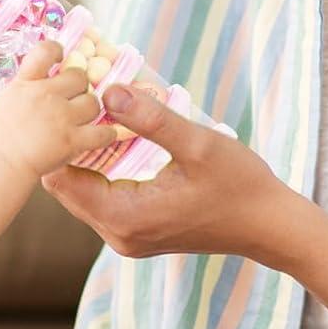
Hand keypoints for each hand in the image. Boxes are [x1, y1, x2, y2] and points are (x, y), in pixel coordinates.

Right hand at [0, 41, 108, 179]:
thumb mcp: (7, 101)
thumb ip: (27, 88)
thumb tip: (43, 79)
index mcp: (25, 83)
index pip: (46, 51)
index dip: (57, 51)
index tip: (60, 58)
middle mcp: (45, 94)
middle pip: (79, 77)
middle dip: (79, 88)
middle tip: (74, 101)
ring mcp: (60, 117)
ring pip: (93, 103)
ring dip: (90, 111)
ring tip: (84, 121)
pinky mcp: (72, 140)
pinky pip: (102, 133)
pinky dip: (106, 135)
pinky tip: (102, 137)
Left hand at [43, 84, 300, 261]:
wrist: (268, 226)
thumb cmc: (240, 186)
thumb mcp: (198, 145)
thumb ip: (151, 120)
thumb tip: (109, 90)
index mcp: (126, 216)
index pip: (62, 180)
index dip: (58, 141)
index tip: (65, 105)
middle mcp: (118, 234)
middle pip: (67, 188)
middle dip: (67, 146)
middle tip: (74, 104)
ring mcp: (126, 238)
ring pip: (82, 194)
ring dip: (84, 158)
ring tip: (90, 117)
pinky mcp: (136, 234)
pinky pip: (101, 201)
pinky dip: (100, 172)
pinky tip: (111, 142)